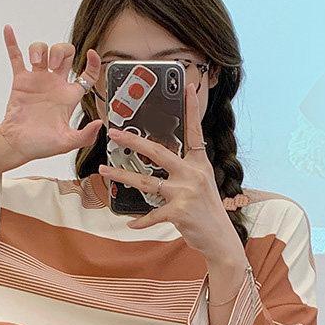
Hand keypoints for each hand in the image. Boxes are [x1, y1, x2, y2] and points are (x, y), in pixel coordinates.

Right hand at [0, 25, 103, 162]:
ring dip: (40, 49)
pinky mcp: (21, 81)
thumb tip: (100, 124)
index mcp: (69, 96)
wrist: (18, 145)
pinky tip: (9, 30)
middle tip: (54, 64)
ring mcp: (38, 80)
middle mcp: (55, 84)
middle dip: (61, 50)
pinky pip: (16, 57)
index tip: (92, 53)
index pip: (87, 75)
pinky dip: (12, 43)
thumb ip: (85, 136)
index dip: (93, 64)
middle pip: (64, 54)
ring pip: (42, 51)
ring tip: (36, 62)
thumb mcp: (67, 143)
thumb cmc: (41, 145)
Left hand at [99, 83, 241, 260]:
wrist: (220, 239)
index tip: (188, 86)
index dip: (191, 108)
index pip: (195, 131)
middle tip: (115, 133)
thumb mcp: (202, 184)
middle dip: (133, 141)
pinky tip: (130, 223)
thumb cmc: (207, 211)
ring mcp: (186, 193)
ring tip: (104, 169)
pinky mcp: (179, 212)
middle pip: (158, 152)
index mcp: (200, 164)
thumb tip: (160, 161)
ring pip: (146, 181)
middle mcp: (193, 174)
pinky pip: (152, 214)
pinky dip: (140, 221)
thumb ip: (185, 171)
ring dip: (122, 175)